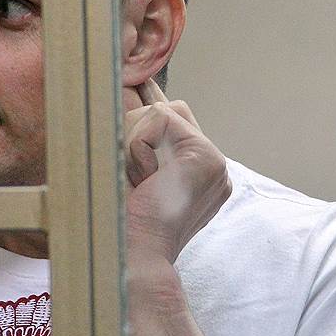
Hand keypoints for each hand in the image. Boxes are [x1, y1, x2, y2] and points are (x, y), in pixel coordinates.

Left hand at [124, 79, 231, 264]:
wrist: (133, 255)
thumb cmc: (122, 223)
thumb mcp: (127, 174)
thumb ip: (135, 141)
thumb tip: (125, 98)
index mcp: (196, 172)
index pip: (177, 120)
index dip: (156, 98)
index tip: (143, 79)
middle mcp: (211, 164)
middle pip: (169, 110)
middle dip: (135, 133)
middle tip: (133, 179)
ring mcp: (214, 160)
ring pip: (161, 112)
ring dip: (134, 145)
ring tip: (139, 185)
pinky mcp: (206, 156)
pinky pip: (159, 119)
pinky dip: (138, 148)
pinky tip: (146, 181)